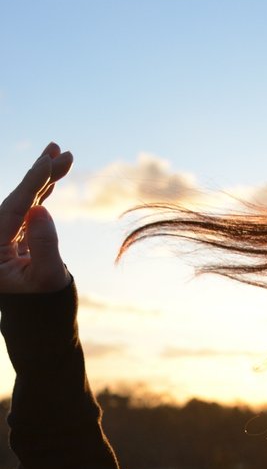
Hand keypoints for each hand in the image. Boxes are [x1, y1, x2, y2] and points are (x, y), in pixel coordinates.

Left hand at [0, 142, 72, 293]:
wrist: (37, 317)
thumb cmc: (42, 302)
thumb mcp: (48, 278)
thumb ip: (44, 245)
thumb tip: (40, 208)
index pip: (13, 208)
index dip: (31, 183)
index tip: (47, 161)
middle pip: (16, 199)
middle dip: (38, 175)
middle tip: (59, 150)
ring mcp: (3, 235)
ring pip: (23, 201)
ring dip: (42, 179)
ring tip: (60, 155)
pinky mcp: (13, 236)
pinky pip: (27, 209)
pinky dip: (41, 193)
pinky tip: (51, 178)